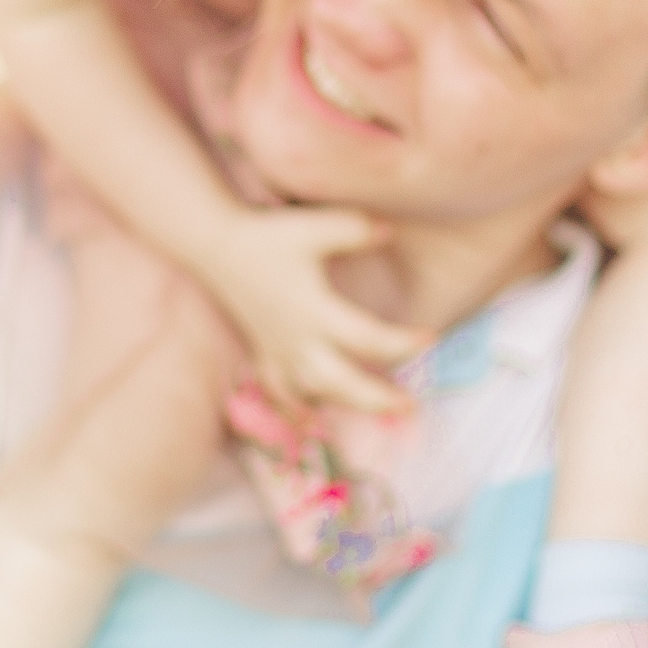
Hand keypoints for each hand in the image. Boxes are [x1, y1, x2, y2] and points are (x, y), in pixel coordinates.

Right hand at [195, 206, 430, 413]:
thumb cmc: (269, 235)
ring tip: (381, 411)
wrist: (217, 245)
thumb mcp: (315, 225)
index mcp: (315, 311)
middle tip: (410, 407)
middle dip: (377, 399)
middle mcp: (297, 338)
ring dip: (348, 405)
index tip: (431, 339)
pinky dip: (296, 410)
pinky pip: (280, 390)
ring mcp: (278, 349)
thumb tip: (389, 233)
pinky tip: (313, 422)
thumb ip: (356, 229)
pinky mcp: (264, 350)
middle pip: (342, 383)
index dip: (403, 343)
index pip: (368, 338)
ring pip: (314, 392)